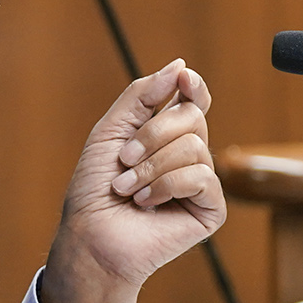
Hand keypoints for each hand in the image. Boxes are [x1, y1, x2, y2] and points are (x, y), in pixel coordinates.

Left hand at [39, 60, 224, 302]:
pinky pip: (201, 177)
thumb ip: (142, 96)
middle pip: (192, 117)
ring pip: (196, 147)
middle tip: (123, 160)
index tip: (183, 80)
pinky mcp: (211, 209)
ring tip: (128, 189)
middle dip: (152, 134)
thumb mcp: (111, 131)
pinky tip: (146, 203)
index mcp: (166, 136)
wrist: (91, 235)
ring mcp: (201, 183)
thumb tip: (180, 67)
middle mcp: (188, 156)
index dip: (193, 86)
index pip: (193, 101)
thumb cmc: (95, 189)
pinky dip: (166, 185)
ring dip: (151, 166)